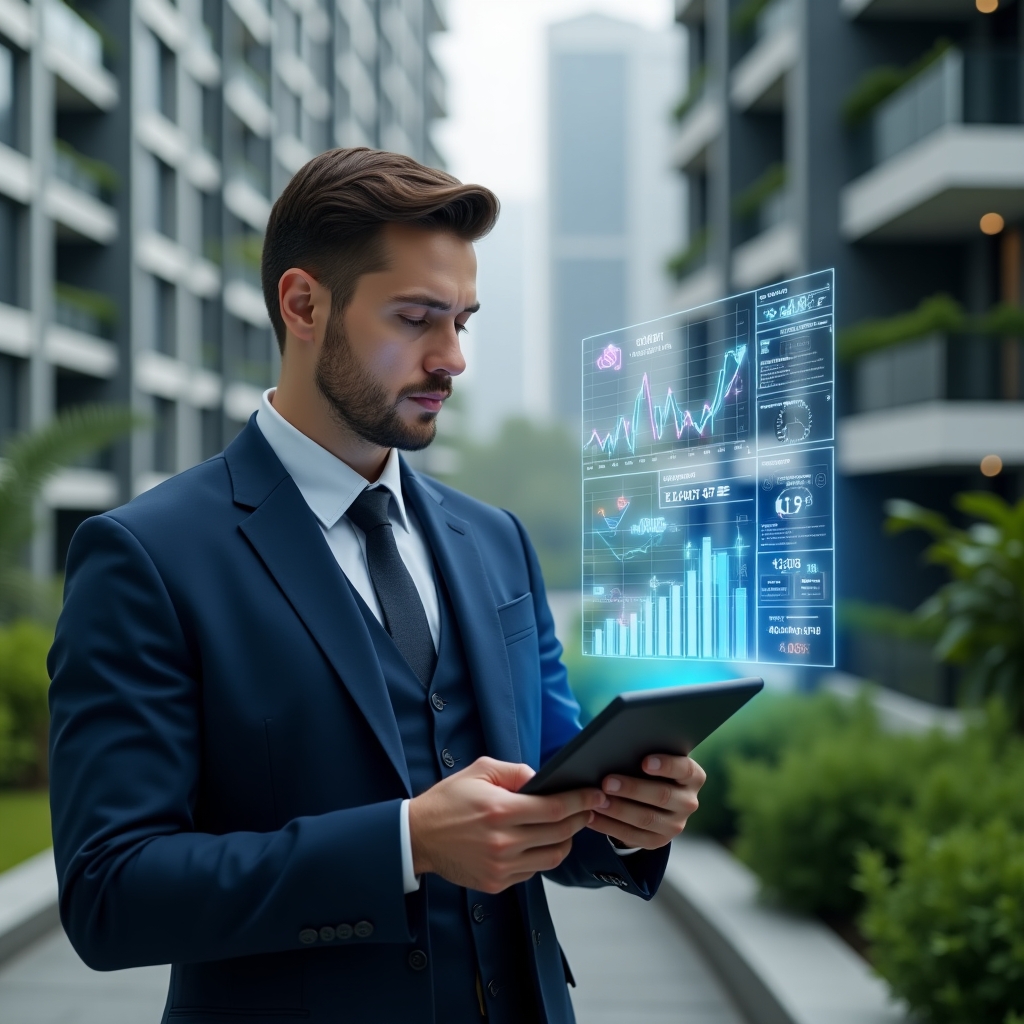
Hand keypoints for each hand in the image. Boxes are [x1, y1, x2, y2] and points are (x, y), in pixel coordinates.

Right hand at [408, 756, 605, 892]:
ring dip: (566, 840)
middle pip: (559, 834)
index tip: (594, 795)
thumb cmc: (448, 801)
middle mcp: (503, 842)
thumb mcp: (479, 771)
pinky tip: (540, 842)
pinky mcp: (497, 883)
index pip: (554, 809)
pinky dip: (542, 856)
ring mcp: (501, 866)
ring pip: (552, 857)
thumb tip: (542, 780)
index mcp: (500, 811)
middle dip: (580, 819)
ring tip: (567, 826)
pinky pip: (533, 871)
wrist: (417, 837)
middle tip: (589, 808)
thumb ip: (515, 772)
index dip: (579, 802)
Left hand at [586, 754, 705, 850]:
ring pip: (646, 818)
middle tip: (607, 782)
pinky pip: (633, 836)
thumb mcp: (654, 760)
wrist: (652, 800)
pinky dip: (609, 826)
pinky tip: (592, 817)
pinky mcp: (658, 841)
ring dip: (618, 810)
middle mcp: (688, 802)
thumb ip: (644, 754)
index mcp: (693, 777)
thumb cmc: (649, 770)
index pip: (685, 770)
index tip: (644, 762)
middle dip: (632, 788)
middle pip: (662, 795)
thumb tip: (618, 749)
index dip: (666, 766)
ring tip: (597, 801)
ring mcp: (675, 825)